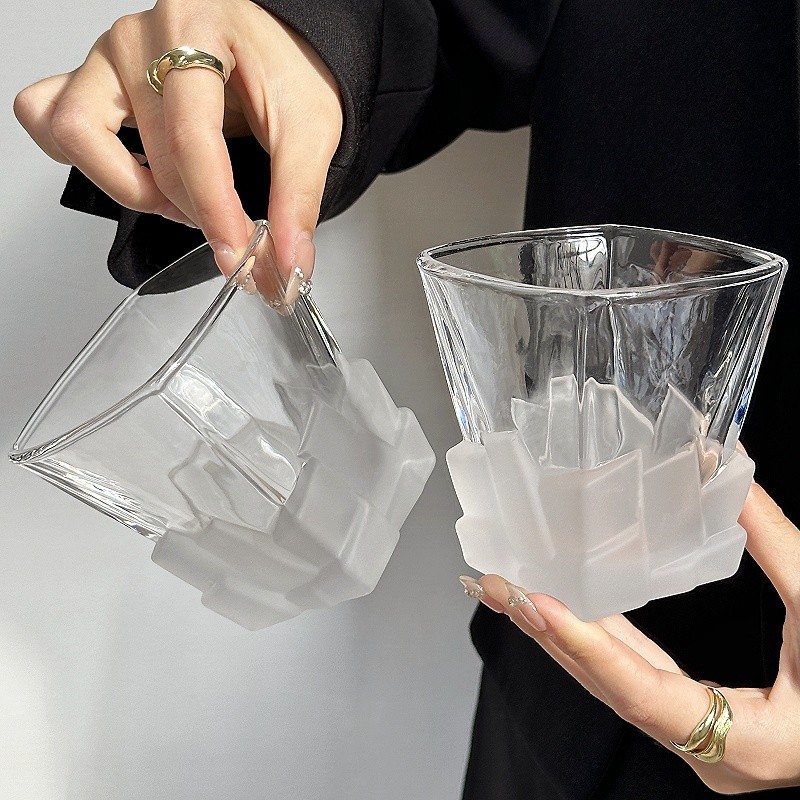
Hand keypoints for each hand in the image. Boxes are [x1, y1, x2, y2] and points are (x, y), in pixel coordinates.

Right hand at [13, 0, 342, 286]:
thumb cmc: (285, 65)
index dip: (216, 209)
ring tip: (180, 199)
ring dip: (130, 187)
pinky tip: (137, 174)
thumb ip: (297, 198)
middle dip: (196, 211)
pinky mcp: (93, 80)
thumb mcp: (312, 127)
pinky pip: (48, 119)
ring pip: (77, 134)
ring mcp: (108, 57)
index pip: (192, 138)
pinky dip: (88, 161)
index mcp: (198, 27)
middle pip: (151, 153)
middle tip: (232, 232)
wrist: (274, 41)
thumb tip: (287, 262)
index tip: (238, 252)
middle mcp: (142, 37)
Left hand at [466, 482, 799, 793]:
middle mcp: (707, 751)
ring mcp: (699, 740)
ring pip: (614, 685)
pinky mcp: (698, 719)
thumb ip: (778, 544)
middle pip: (610, 687)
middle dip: (548, 632)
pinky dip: (596, 642)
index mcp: (745, 744)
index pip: (644, 694)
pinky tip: (564, 610)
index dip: (588, 647)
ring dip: (561, 636)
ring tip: (510, 592)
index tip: (536, 602)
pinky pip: (633, 678)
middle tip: (495, 585)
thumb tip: (726, 468)